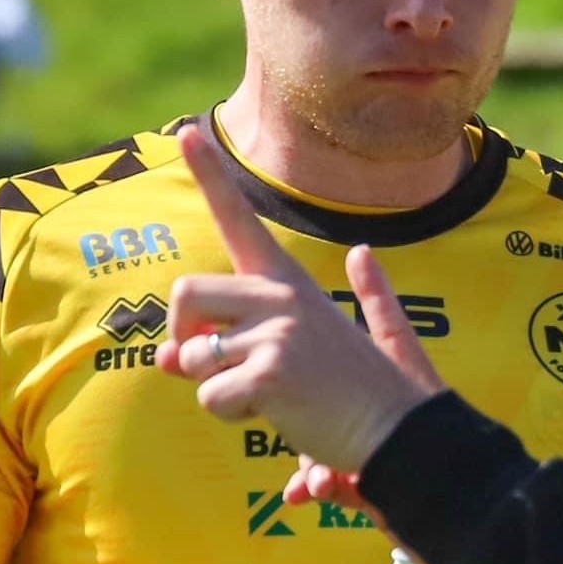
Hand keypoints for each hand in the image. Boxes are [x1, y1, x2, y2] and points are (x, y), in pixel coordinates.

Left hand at [159, 127, 446, 472]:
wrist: (395, 431)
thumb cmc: (348, 396)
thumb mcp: (291, 357)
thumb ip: (230, 347)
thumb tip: (167, 356)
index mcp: (289, 285)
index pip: (242, 221)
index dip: (212, 175)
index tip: (188, 133)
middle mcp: (281, 296)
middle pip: (187, 293)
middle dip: (182, 338)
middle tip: (209, 368)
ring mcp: (277, 330)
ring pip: (194, 356)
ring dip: (215, 387)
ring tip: (268, 396)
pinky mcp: (271, 371)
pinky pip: (211, 395)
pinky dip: (232, 415)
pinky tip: (278, 413)